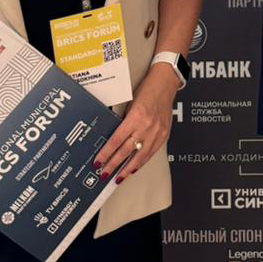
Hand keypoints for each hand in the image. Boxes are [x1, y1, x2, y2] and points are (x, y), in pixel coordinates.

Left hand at [91, 64, 177, 184]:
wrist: (165, 84)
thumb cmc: (146, 89)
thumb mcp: (129, 103)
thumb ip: (123, 121)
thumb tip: (112, 139)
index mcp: (135, 117)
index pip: (116, 141)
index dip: (106, 154)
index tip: (98, 162)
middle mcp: (146, 127)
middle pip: (126, 151)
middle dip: (113, 165)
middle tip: (103, 174)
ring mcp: (156, 132)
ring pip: (139, 157)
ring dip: (127, 169)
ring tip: (118, 177)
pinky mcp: (163, 135)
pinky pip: (150, 153)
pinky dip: (141, 162)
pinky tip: (134, 168)